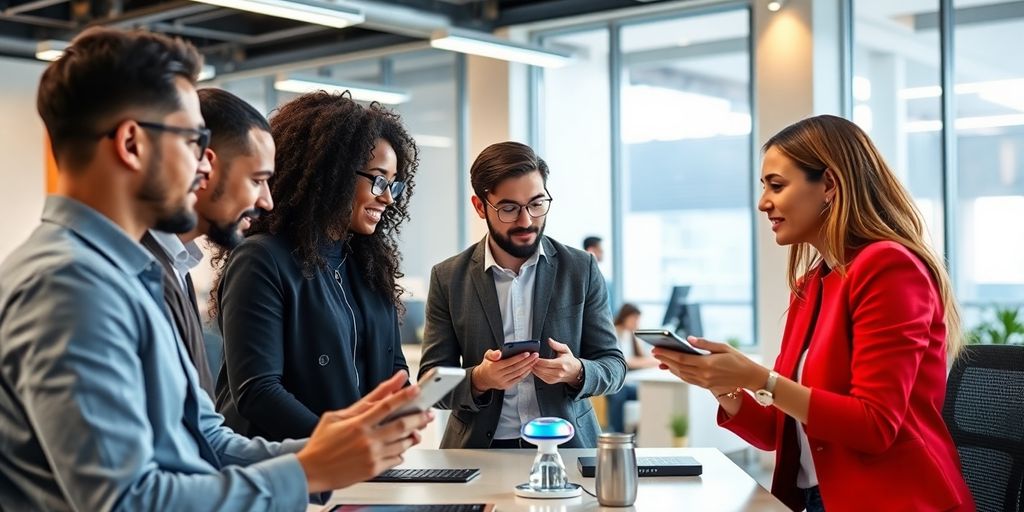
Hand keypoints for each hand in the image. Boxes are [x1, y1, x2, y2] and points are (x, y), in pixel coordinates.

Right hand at [297, 373, 432, 492]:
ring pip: (403, 443)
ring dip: (413, 435)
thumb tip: (383, 390)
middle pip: (402, 425)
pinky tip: (400, 446)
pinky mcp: (374, 469)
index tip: (416, 388)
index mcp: (357, 424)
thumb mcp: (336, 416)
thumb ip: (362, 403)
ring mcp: (372, 456)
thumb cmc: (322, 443)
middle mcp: (367, 440)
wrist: (311, 471)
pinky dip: (402, 451)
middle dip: (419, 417)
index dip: (404, 395)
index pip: (386, 405)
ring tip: (417, 429)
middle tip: (427, 412)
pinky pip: (397, 459)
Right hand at [471, 348, 538, 393]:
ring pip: (518, 373)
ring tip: (534, 360)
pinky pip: (518, 379)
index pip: (509, 362)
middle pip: (516, 368)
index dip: (519, 357)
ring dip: (528, 366)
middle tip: (534, 355)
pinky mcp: (506, 386)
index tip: (527, 353)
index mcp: (493, 368)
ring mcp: (503, 382)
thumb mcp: (487, 356)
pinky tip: (529, 367)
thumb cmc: (487, 365)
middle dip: (527, 361)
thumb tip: (499, 353)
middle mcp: (498, 376)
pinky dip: (525, 373)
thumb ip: (493, 354)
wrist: (482, 379)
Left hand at [531, 338, 582, 384]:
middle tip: (529, 358)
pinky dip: (536, 372)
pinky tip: (534, 367)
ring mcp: (555, 378)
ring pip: (540, 374)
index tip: (534, 355)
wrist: (574, 371)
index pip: (546, 363)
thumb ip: (556, 345)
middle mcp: (558, 372)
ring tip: (530, 362)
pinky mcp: (551, 381)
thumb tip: (549, 340)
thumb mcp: (565, 350)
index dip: (538, 360)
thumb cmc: (568, 359)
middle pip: (542, 369)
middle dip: (534, 364)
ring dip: (534, 368)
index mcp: (562, 364)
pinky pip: (541, 377)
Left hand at [651, 337, 768, 390]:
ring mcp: (704, 382)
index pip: (681, 358)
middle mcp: (704, 375)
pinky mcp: (706, 386)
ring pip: (682, 374)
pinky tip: (673, 367)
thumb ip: (704, 343)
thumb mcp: (723, 347)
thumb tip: (688, 339)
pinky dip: (678, 373)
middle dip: (664, 359)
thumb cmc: (738, 359)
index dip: (667, 354)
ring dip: (669, 367)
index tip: (656, 348)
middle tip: (653, 352)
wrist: (749, 377)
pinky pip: (688, 379)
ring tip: (660, 360)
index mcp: (707, 364)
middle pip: (678, 367)